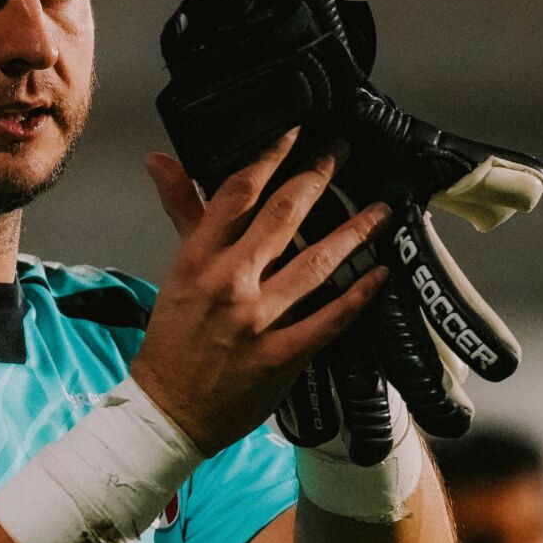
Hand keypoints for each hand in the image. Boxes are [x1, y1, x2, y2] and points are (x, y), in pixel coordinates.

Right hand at [135, 130, 390, 454]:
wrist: (169, 411)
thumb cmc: (173, 342)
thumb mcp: (176, 271)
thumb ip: (182, 212)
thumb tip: (161, 159)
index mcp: (198, 259)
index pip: (236, 193)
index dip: (270, 156)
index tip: (296, 132)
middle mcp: (228, 283)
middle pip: (282, 216)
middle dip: (318, 177)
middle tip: (344, 152)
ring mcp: (257, 320)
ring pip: (314, 263)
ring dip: (354, 232)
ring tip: (381, 210)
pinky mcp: (281, 356)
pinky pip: (329, 319)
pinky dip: (358, 295)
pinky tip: (380, 274)